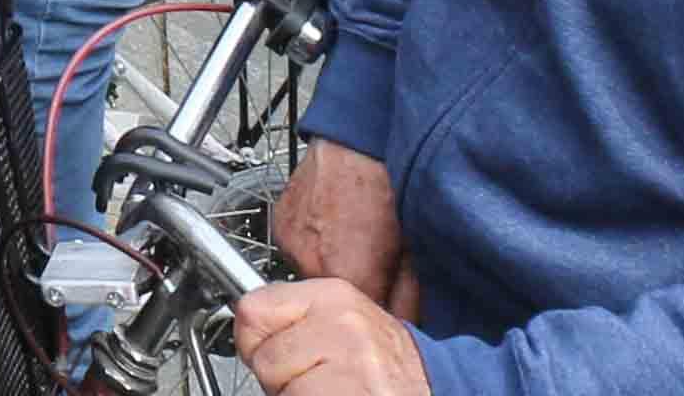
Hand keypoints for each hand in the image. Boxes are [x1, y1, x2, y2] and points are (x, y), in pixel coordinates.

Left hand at [234, 279, 429, 393]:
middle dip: (282, 378)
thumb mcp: (341, 323)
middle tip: (318, 380)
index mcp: (333, 296)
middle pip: (263, 357)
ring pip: (280, 389)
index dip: (257, 341)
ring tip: (331, 391)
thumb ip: (297, 318)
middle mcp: (341, 323)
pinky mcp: (352, 394)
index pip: (253, 310)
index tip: (278, 352)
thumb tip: (245, 326)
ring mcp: (350, 362)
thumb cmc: (384, 364)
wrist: (437, 388)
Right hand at [270, 142, 411, 308]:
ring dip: (328, 270)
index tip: (385, 303)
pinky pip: (295, 252)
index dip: (376, 312)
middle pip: (332, 299)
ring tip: (346, 242)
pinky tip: (328, 228)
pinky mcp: (279, 226)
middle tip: (369, 268)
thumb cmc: (382, 184)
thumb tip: (406, 323)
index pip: (361, 315)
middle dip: (353, 290)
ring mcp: (290, 244)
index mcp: (349, 273)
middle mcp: (311, 263)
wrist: (354, 143)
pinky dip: (311, 247)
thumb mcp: (408, 249)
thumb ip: (406, 296)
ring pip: (311, 277)